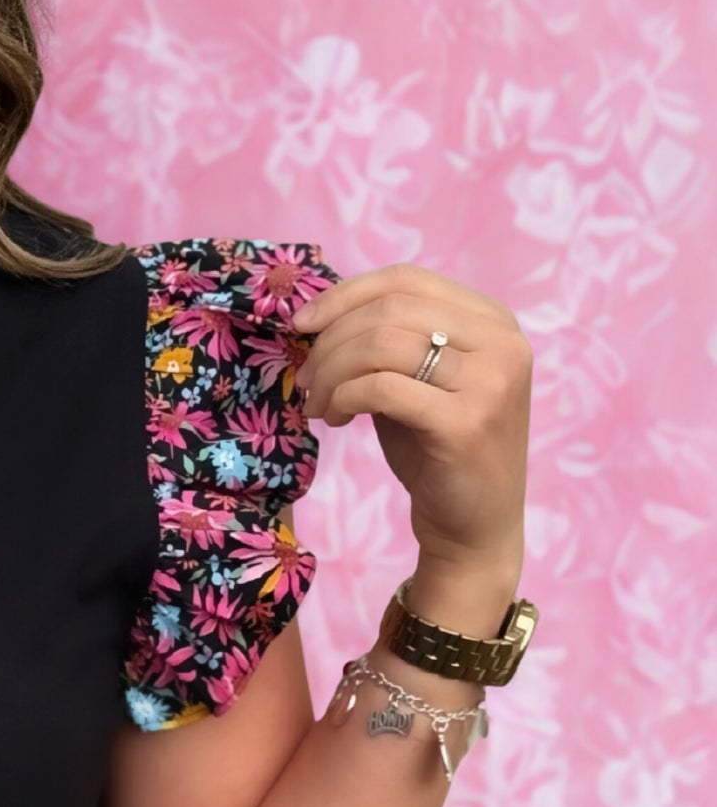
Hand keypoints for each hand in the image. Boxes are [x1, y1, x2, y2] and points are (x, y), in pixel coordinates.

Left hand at [291, 264, 531, 574]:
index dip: (346, 295)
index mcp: (493, 321)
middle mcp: (503, 343)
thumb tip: (317, 315)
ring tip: (319, 403)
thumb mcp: (417, 382)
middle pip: (391, 309)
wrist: (474, 526)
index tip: (303, 325)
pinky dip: (344, 397)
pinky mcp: (466, 422)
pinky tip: (336, 418)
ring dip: (332, 371)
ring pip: (382, 344)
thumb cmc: (437, 451)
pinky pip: (381, 388)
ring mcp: (491, 381)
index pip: (407, 279)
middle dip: (332, 340)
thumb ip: (388, 342)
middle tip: (307, 378)